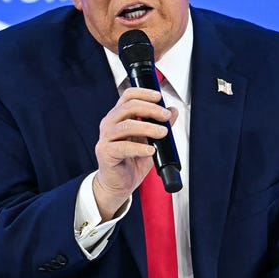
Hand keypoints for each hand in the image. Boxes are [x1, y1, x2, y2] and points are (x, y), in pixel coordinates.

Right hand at [92, 87, 177, 217]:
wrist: (119, 184)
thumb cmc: (131, 161)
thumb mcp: (151, 141)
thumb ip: (160, 126)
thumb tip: (172, 111)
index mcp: (119, 117)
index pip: (128, 96)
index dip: (144, 93)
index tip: (159, 97)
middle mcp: (110, 124)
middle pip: (128, 107)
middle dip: (150, 109)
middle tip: (165, 116)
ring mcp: (106, 138)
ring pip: (126, 126)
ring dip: (147, 127)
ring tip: (162, 133)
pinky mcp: (105, 153)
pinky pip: (122, 147)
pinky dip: (139, 148)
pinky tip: (151, 150)